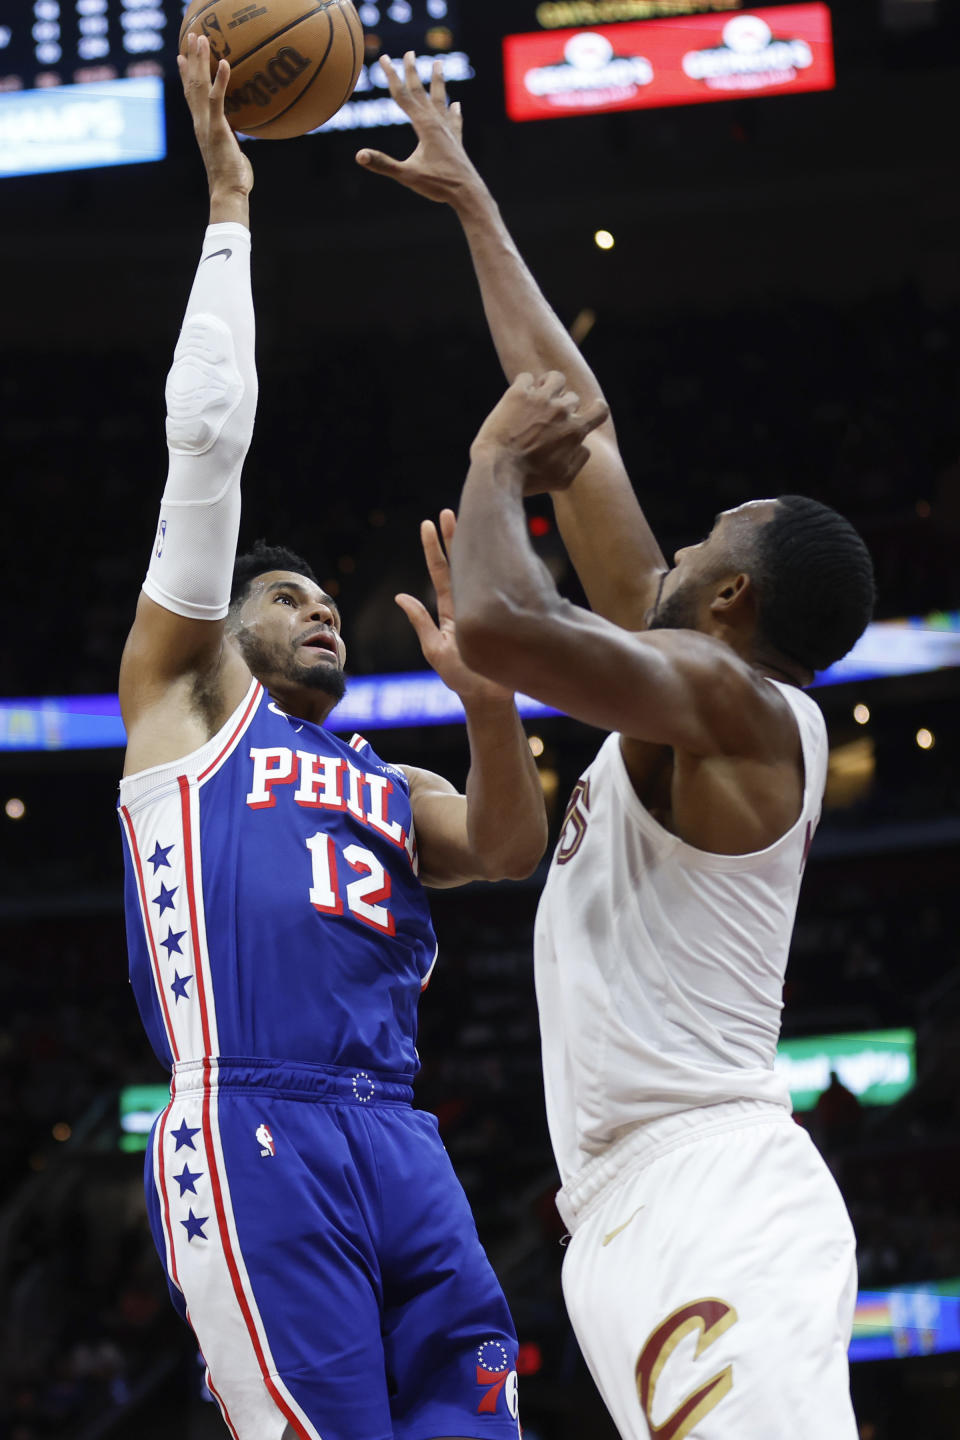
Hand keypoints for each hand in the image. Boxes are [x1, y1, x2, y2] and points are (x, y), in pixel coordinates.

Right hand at [178, 32, 252, 205]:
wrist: (228, 193)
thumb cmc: (234, 179)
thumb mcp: (232, 152)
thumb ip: (232, 140)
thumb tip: (240, 137)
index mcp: (202, 127)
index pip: (191, 96)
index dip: (185, 75)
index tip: (180, 57)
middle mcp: (200, 122)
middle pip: (191, 83)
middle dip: (190, 58)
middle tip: (192, 35)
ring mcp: (206, 124)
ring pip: (199, 85)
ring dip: (199, 59)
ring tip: (200, 38)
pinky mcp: (217, 129)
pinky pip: (218, 100)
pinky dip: (220, 80)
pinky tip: (224, 62)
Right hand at [355, 52, 480, 205]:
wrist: (468, 194)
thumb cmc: (439, 185)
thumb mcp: (407, 175)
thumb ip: (383, 164)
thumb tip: (359, 156)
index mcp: (424, 125)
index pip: (403, 96)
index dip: (391, 76)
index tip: (384, 58)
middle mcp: (437, 123)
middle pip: (421, 92)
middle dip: (412, 72)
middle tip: (409, 53)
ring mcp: (448, 131)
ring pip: (440, 100)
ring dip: (438, 82)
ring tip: (439, 63)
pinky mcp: (456, 142)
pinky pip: (454, 121)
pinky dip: (454, 112)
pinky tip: (456, 105)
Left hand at [396, 510, 513, 704]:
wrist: (491, 699)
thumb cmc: (462, 679)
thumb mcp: (435, 650)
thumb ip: (421, 622)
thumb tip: (400, 596)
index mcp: (451, 610)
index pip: (440, 572)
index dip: (434, 548)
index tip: (428, 523)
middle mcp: (470, 603)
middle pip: (460, 563)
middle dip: (454, 536)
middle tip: (450, 510)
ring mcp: (488, 606)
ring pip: (479, 569)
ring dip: (474, 544)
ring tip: (470, 518)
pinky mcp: (504, 613)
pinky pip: (501, 585)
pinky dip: (499, 565)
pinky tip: (500, 547)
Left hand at [471, 372, 609, 495]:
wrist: (499, 470)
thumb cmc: (531, 479)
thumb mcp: (563, 479)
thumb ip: (579, 460)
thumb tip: (583, 445)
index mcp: (576, 430)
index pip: (600, 410)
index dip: (596, 408)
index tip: (588, 410)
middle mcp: (561, 411)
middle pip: (572, 397)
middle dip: (563, 406)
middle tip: (547, 417)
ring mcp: (540, 399)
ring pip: (555, 378)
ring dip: (549, 386)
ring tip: (537, 396)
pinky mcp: (518, 394)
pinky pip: (526, 377)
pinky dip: (523, 385)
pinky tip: (517, 398)